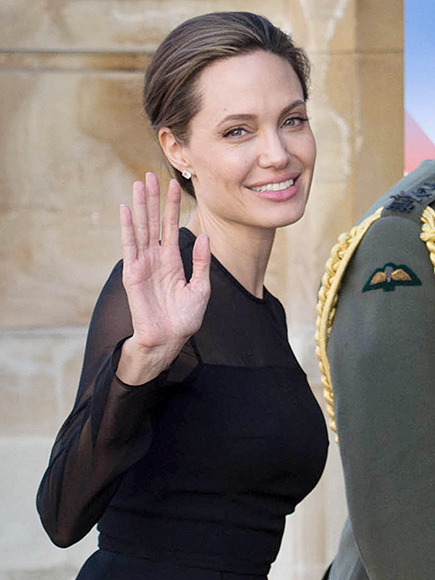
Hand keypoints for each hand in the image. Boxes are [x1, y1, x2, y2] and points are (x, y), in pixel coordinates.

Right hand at [117, 174, 210, 383]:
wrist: (169, 340)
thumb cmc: (185, 318)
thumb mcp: (201, 287)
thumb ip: (202, 261)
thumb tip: (205, 235)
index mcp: (172, 260)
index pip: (171, 226)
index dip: (172, 205)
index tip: (173, 183)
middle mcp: (156, 258)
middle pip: (153, 221)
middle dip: (153, 199)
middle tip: (151, 174)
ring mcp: (143, 264)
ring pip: (141, 228)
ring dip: (140, 206)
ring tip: (139, 184)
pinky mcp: (133, 274)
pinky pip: (129, 246)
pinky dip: (128, 228)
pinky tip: (127, 209)